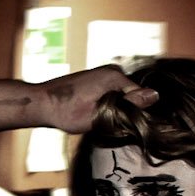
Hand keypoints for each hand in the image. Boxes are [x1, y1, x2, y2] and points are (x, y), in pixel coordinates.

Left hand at [36, 65, 157, 134]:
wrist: (40, 102)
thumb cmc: (64, 112)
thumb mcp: (98, 116)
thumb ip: (127, 106)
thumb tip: (155, 95)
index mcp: (115, 76)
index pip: (141, 98)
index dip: (132, 115)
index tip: (116, 125)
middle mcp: (112, 70)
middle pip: (131, 96)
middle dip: (123, 111)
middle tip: (103, 123)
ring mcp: (104, 72)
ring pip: (121, 95)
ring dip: (114, 109)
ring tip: (95, 116)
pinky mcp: (97, 77)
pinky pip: (112, 92)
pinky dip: (107, 103)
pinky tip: (91, 110)